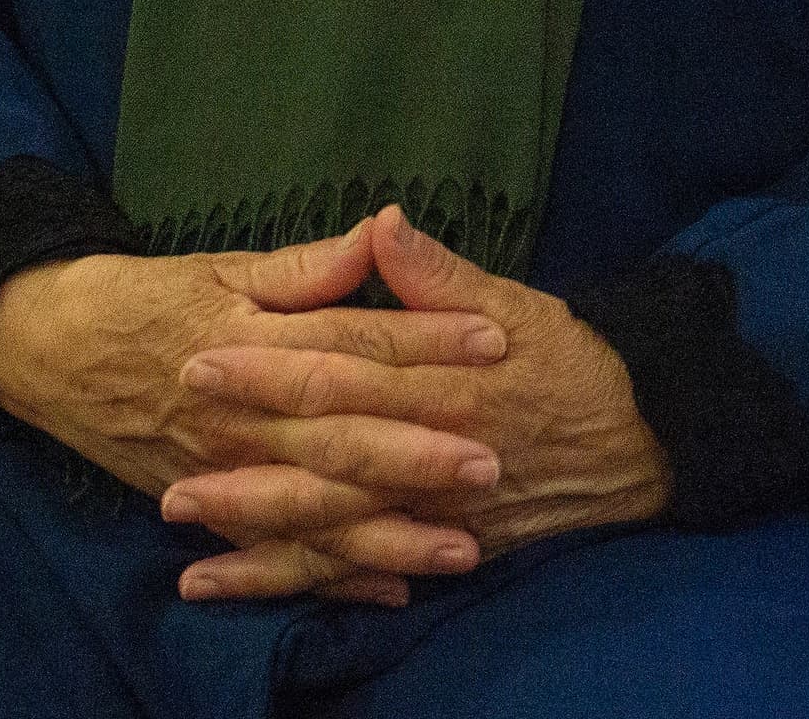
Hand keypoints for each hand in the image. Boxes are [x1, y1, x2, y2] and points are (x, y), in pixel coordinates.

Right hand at [0, 216, 508, 604]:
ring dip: (387, 533)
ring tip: (461, 549)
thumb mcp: (222, 268)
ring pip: (315, 511)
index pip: (354, 341)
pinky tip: (392, 590)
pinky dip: (331, 577)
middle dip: (415, 456)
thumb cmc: (149, 299)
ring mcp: (224, 471)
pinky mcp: (210, 509)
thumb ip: (305, 266)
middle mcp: (241, 417)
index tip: (495, 339)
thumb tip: (380, 231)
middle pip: (338, 439)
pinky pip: (277, 553)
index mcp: (253, 343)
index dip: (425, 339)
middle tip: (489, 464)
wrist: (51, 351)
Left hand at [159, 207, 674, 603]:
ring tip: (183, 534)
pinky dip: (308, 582)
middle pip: (325, 466)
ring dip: (257, 536)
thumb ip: (439, 276)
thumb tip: (383, 224)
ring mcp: (437, 511)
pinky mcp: (445, 545)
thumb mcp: (514, 303)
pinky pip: (365, 570)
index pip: (340, 374)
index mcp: (441, 385)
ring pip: (336, 531)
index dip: (268, 369)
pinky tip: (247, 584)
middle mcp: (432, 457)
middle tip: (169, 474)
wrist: (639, 440)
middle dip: (243, 469)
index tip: (200, 359)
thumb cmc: (572, 362)